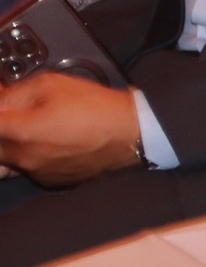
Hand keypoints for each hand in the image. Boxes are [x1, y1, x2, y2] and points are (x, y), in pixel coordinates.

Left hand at [0, 72, 141, 186]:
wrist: (131, 133)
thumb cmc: (96, 107)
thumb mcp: (52, 84)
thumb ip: (15, 93)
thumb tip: (1, 101)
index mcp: (20, 133)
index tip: (4, 106)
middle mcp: (23, 159)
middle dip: (3, 132)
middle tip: (15, 118)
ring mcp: (37, 173)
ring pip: (5, 164)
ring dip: (10, 148)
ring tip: (29, 133)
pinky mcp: (52, 181)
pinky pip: (27, 170)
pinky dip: (30, 157)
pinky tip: (49, 143)